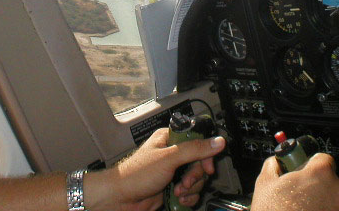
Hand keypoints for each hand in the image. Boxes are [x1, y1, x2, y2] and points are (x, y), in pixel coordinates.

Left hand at [88, 128, 225, 210]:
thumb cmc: (136, 174)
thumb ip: (194, 149)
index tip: (206, 166)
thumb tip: (217, 141)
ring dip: (190, 189)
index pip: (199, 141)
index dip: (205, 155)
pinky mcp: (173, 186)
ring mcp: (173, 171)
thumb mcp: (168, 158)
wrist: (121, 199)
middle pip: (200, 162)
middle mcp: (173, 153)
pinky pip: (191, 191)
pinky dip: (187, 197)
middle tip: (185, 181)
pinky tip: (178, 198)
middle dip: (195, 176)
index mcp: (170, 139)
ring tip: (177, 191)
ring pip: (197, 179)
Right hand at [250, 153, 338, 210]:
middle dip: (318, 186)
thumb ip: (273, 165)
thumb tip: (276, 162)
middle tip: (301, 196)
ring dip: (325, 203)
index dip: (311, 165)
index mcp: (320, 172)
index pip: (323, 159)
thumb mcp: (264, 183)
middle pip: (331, 180)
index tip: (304, 173)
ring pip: (336, 200)